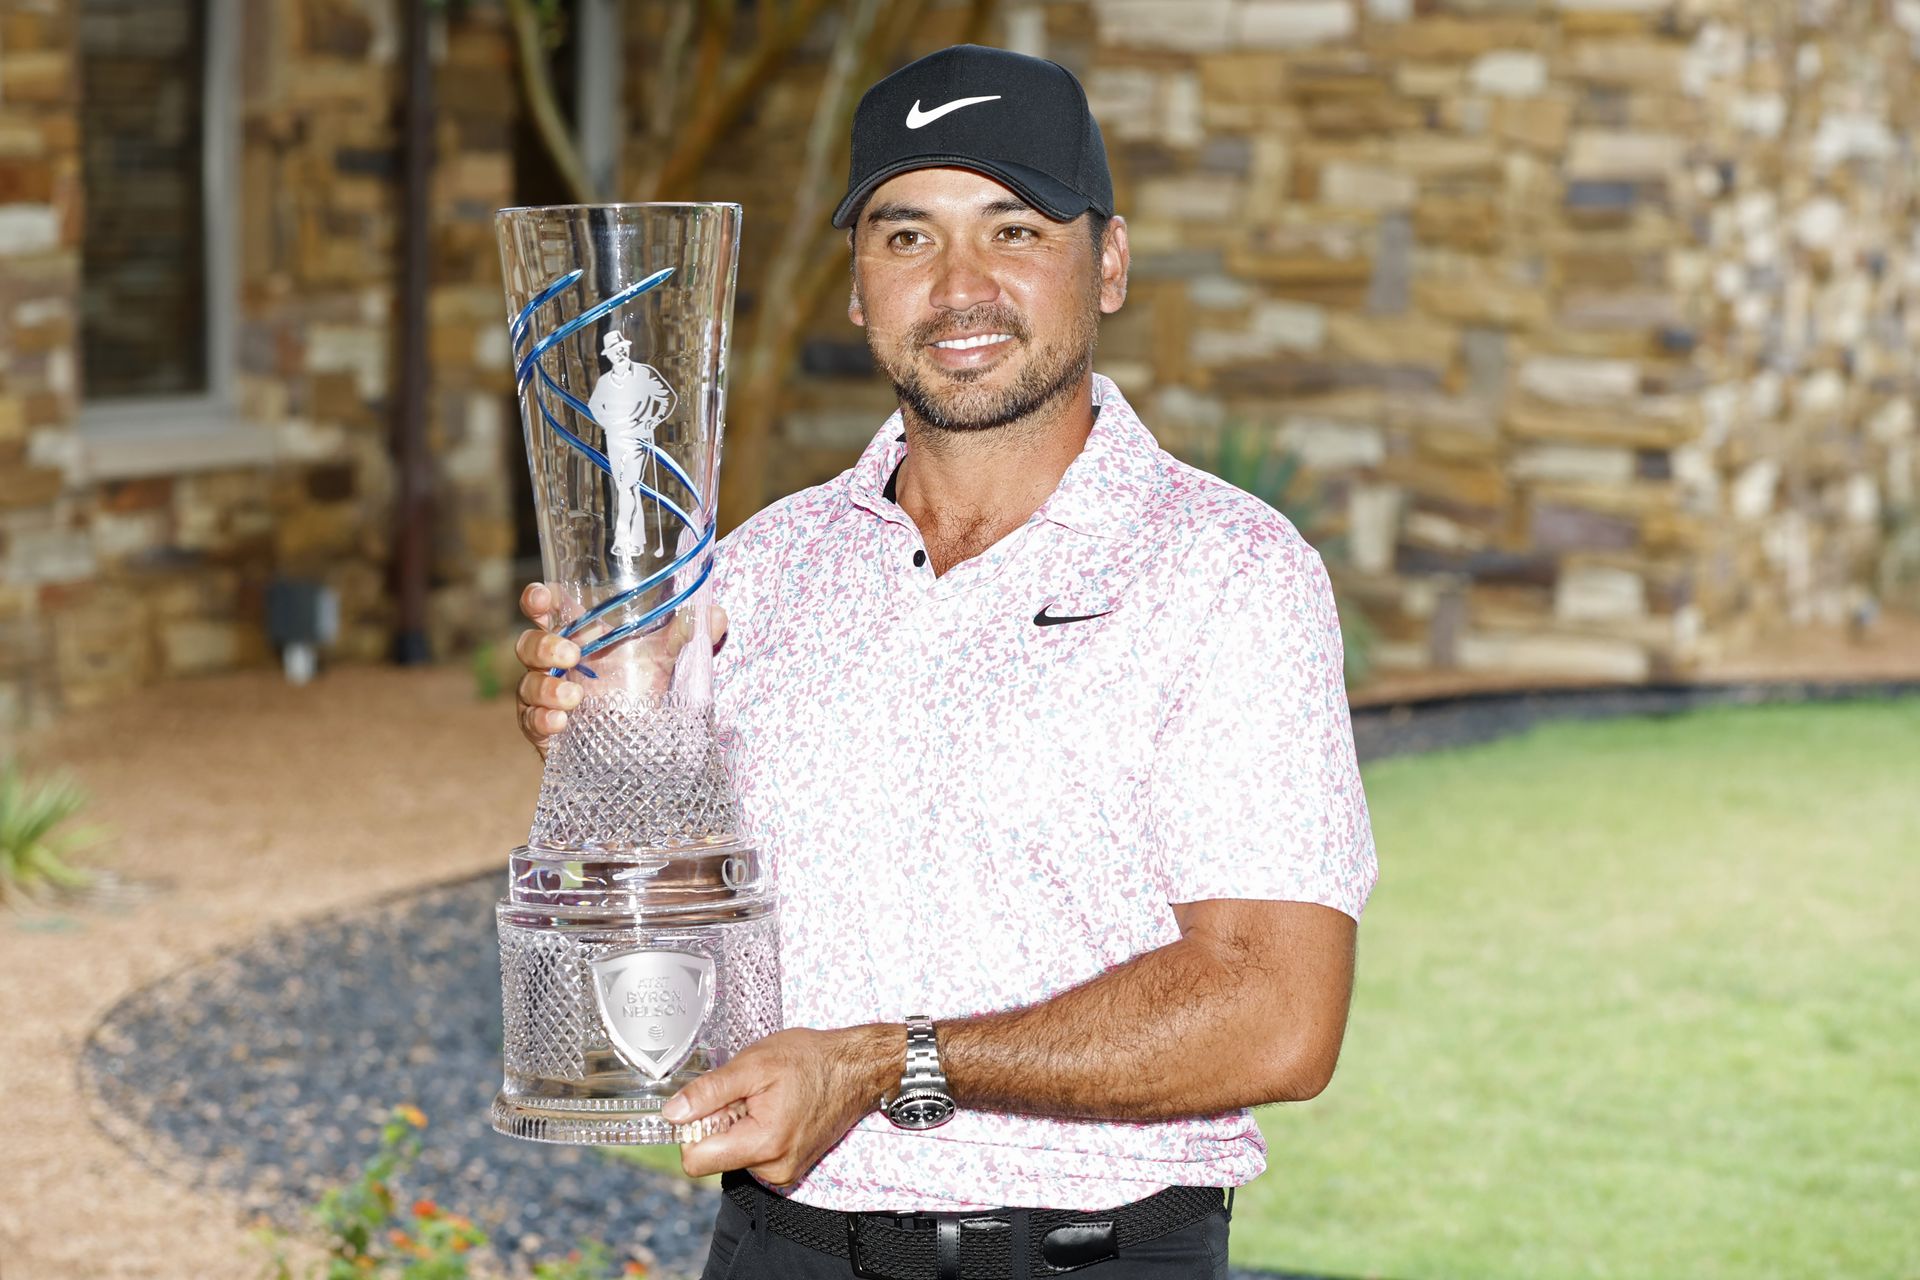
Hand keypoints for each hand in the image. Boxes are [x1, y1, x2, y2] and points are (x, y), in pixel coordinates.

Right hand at [513, 581, 727, 756]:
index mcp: (579, 635)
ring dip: (545, 689)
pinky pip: (530, 722)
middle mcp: (556, 663)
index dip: (537, 598)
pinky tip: (561, 723)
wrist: (640, 744)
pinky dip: (542, 720)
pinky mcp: (544, 730)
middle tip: (572, 655)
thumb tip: (717, 614)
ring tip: (575, 699)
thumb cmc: (643, 687)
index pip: (546, 608)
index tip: (543, 599)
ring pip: (527, 685)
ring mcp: (546, 696)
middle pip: (529, 644)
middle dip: (543, 646)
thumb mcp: (666, 658)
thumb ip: (686, 635)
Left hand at [664, 1025, 898, 1184]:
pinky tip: (774, 1109)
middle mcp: (773, 1169)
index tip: (711, 1103)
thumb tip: (672, 1114)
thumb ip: (709, 1092)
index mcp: (763, 1145)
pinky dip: (754, 1131)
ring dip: (738, 1126)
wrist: (855, 1069)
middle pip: (713, 1157)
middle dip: (720, 1123)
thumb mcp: (753, 1064)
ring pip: (731, 1154)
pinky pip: (751, 1155)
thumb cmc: (810, 1061)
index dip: (692, 1129)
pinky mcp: (788, 1168)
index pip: (695, 1160)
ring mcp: (783, 1172)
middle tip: (747, 1094)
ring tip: (765, 1098)